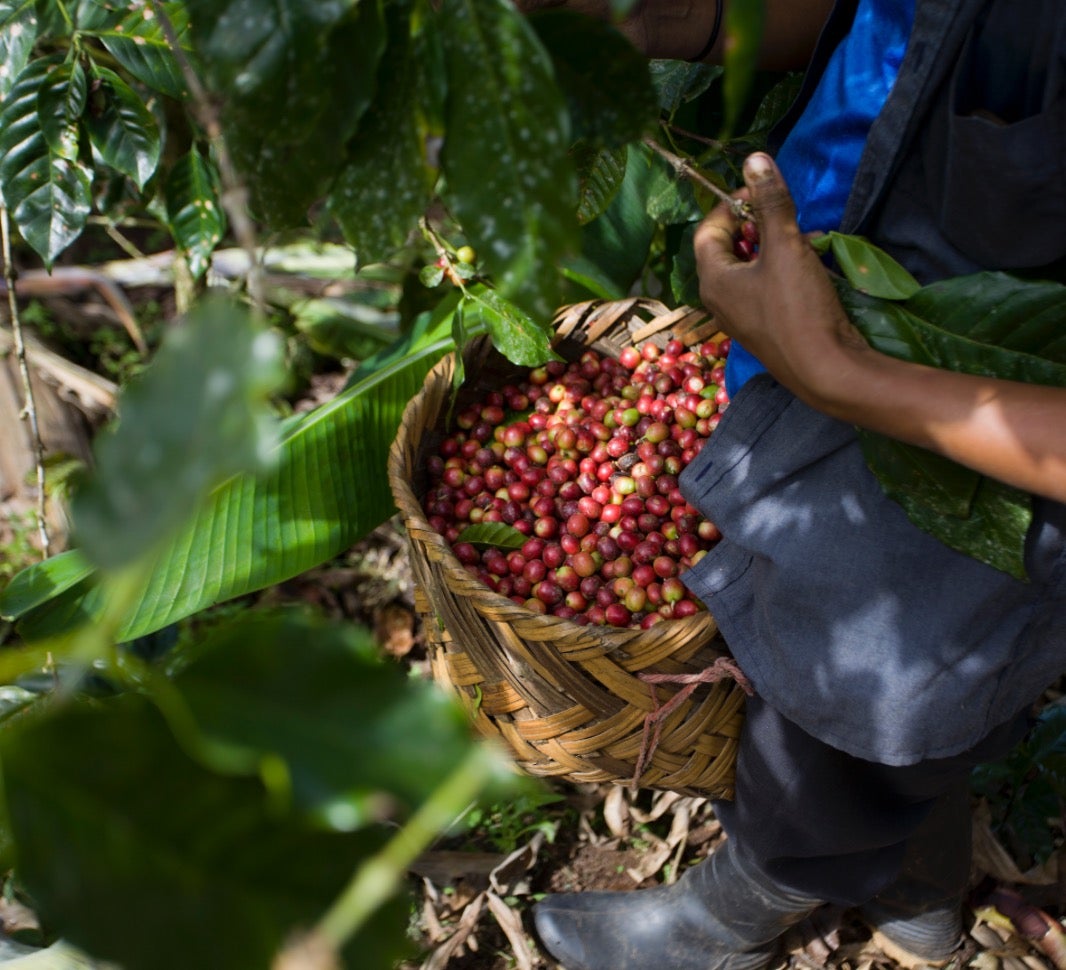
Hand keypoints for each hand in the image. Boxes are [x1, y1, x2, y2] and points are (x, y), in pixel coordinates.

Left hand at [694, 155, 1065, 502]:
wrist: (826, 371)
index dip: (730, 205)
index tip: (759, 192)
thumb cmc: (798, 308)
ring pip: (751, 269)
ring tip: (804, 239)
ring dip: (775, 248)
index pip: (707, 231)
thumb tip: (754, 158)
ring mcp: (741, 318)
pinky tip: (812, 266)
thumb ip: (770, 202)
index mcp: (713, 280)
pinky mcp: (765, 328)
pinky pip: (766, 289)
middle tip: (784, 217)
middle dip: (757, 226)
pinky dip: (784, 271)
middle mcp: (719, 300)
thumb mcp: (785, 247)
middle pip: (728, 249)